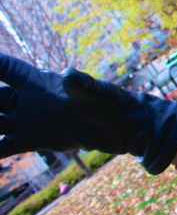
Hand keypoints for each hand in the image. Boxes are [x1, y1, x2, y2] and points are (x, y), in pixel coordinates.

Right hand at [0, 53, 176, 174]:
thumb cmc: (113, 103)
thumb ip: (82, 85)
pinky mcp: (33, 140)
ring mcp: (28, 120)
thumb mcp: (97, 93)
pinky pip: (2, 146)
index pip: (6, 68)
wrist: (125, 127)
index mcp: (41, 82)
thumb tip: (69, 77)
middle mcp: (29, 99)